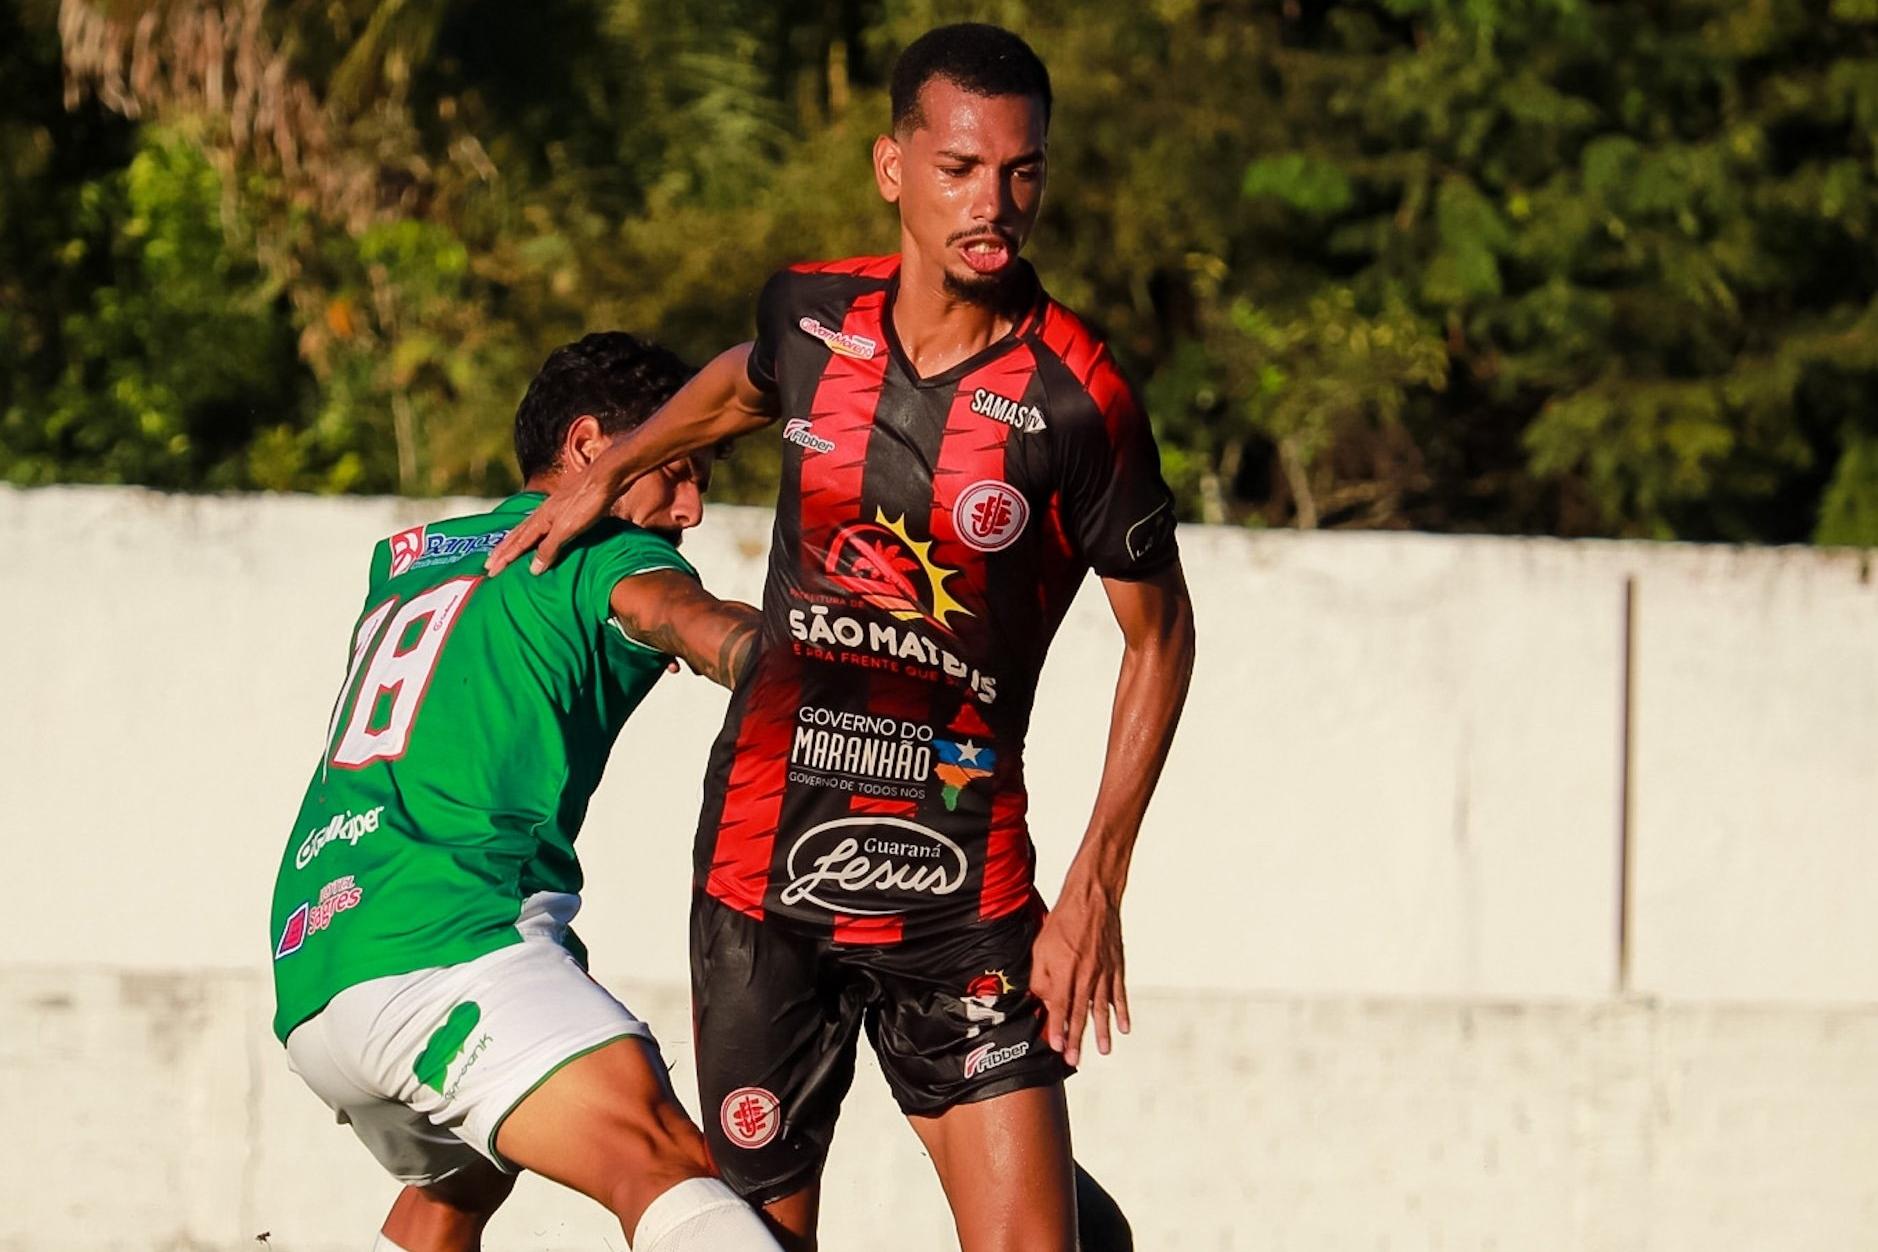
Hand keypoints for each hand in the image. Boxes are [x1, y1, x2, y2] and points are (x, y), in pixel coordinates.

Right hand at [485, 463, 621, 575]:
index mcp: (540, 520)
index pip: (517, 543)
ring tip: (504, 550)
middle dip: (503, 551)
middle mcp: (542, 514)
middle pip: (517, 535)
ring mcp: (553, 509)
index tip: (490, 571)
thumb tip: (532, 569)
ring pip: (527, 529)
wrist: (607, 477)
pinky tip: (537, 534)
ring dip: (514, 542)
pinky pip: (540, 525)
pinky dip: (531, 534)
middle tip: (488, 564)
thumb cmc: (588, 503)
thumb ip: (549, 547)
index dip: (504, 558)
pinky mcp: (566, 507)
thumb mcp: (567, 529)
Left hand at [1030, 876, 1130, 1067]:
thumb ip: (1040, 976)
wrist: (1092, 898)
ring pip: (1102, 1008)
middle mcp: (1085, 975)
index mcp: (1064, 971)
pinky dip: (1122, 1011)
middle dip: (1076, 1038)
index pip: (1059, 1007)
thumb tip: (1043, 999)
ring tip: (1102, 1051)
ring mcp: (1103, 972)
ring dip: (1101, 1031)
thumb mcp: (1040, 947)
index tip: (1056, 1046)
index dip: (1056, 1028)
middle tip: (1074, 1059)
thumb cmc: (1063, 920)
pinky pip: (1119, 993)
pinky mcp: (1116, 966)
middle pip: (1080, 1013)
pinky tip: (1123, 1027)